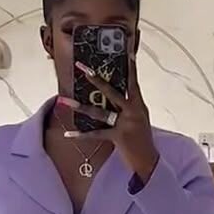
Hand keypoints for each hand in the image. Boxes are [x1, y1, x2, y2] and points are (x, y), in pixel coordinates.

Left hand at [57, 55, 158, 182]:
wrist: (148, 160)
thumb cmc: (142, 138)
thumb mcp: (140, 118)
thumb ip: (129, 106)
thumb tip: (112, 95)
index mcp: (138, 105)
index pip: (133, 82)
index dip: (131, 67)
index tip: (127, 52)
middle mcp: (132, 111)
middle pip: (112, 91)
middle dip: (96, 79)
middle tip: (84, 68)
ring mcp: (125, 124)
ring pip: (99, 112)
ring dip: (80, 106)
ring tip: (65, 100)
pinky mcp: (118, 137)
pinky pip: (96, 134)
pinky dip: (81, 135)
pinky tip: (68, 133)